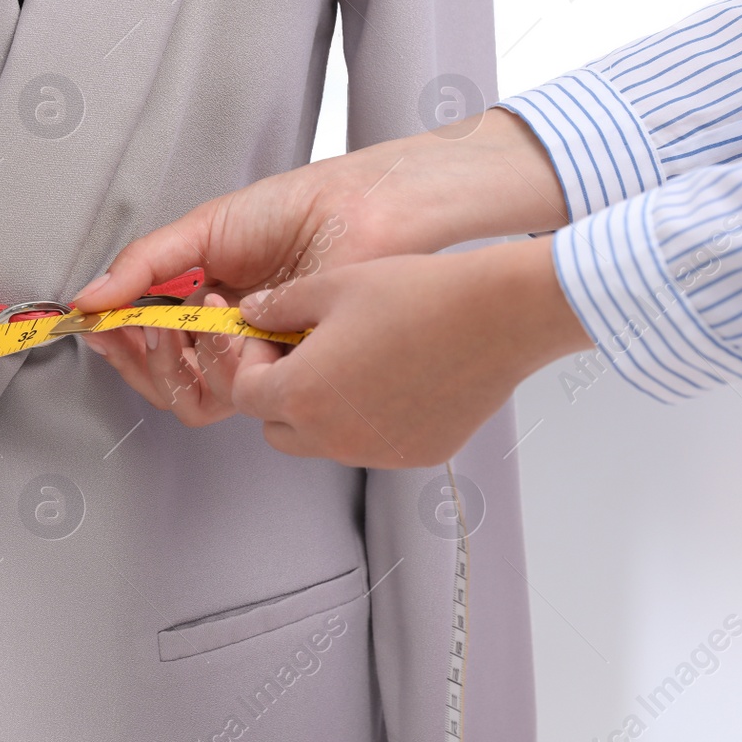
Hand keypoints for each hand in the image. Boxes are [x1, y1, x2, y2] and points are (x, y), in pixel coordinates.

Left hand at [222, 237, 590, 467]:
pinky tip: (394, 374)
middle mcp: (334, 437)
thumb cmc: (419, 296)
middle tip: (305, 349)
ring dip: (321, 409)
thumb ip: (280, 306)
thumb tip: (254, 314)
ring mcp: (375, 452)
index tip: (271, 337)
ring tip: (354, 358)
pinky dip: (367, 419)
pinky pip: (370, 444)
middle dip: (279, 392)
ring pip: (322, 441)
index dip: (251, 361)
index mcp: (302, 394)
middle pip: (277, 428)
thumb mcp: (333, 286)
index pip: (246, 394)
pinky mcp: (414, 455)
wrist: (496, 316)